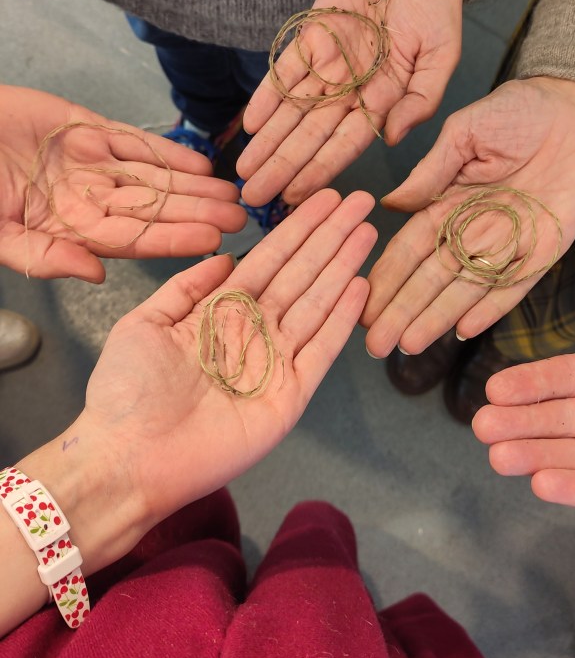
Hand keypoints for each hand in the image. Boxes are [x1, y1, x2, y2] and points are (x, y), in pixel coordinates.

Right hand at [0, 86, 246, 281]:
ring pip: (152, 176)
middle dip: (196, 212)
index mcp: (68, 228)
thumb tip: (96, 274)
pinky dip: (166, 151)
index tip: (214, 241)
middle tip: (241, 216)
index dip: (173, 239)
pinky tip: (200, 162)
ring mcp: (88, 162)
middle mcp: (86, 197)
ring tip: (232, 191)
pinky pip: (133, 142)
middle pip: (153, 208)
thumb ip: (42, 256)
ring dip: (192, 184)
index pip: (133, 238)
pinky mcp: (85, 127)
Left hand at [8, 190, 375, 635]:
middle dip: (329, 237)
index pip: (268, 260)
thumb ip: (185, 287)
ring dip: (342, 267)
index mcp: (220, 311)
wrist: (128, 459)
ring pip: (315, 303)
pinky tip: (358, 286)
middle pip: (300, 274)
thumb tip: (225, 258)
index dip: (297, 229)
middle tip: (360, 202)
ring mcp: (276, 362)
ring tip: (365, 231)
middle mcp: (254, 331)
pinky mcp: (290, 395)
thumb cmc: (126, 392)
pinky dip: (340, 319)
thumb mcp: (144, 324)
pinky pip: (320, 350)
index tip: (324, 198)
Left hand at [237, 0, 462, 205]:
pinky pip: (284, 70)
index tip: (295, 197)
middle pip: (311, 134)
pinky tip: (250, 124)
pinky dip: (266, 95)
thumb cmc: (436, 6)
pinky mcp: (310, 35)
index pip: (346, 143)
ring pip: (292, 110)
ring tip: (246, 171)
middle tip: (256, 197)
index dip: (320, 170)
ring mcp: (328, 63)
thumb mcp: (442, 54)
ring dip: (268, 141)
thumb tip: (392, 137)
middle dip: (283, 166)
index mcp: (384, 98)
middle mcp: (351, 87)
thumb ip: (422, 98)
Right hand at [362, 77, 574, 355]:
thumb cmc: (514, 112)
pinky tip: (464, 330)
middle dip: (403, 310)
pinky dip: (491, 307)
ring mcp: (508, 244)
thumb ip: (430, 172)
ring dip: (437, 317)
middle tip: (376, 343)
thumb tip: (389, 206)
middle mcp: (473, 230)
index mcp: (447, 203)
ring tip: (410, 345)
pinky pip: (515, 285)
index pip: (410, 249)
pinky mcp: (545, 250)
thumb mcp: (463, 134)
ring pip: (466, 289)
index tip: (363, 303)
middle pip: (432, 278)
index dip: (387, 277)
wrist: (571, 106)